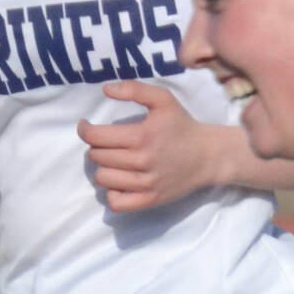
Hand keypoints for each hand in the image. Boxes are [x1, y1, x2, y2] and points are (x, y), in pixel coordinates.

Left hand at [80, 80, 231, 212]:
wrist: (209, 156)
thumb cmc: (183, 126)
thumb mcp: (163, 99)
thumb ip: (134, 89)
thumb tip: (106, 90)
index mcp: (141, 136)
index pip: (95, 137)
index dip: (85, 130)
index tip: (87, 127)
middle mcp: (141, 162)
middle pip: (97, 157)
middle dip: (97, 147)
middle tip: (108, 143)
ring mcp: (146, 184)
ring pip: (104, 179)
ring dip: (104, 168)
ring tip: (114, 161)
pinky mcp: (151, 200)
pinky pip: (117, 203)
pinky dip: (112, 193)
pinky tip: (120, 182)